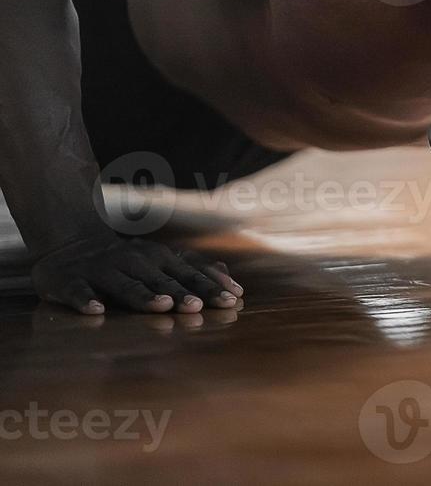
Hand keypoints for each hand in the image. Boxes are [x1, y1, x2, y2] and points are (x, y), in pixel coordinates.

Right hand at [31, 235, 243, 313]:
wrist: (72, 244)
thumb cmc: (128, 260)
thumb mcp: (161, 259)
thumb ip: (192, 268)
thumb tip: (228, 274)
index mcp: (160, 258)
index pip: (191, 272)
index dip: (211, 285)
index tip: (233, 298)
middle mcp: (136, 261)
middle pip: (163, 280)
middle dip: (182, 293)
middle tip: (198, 307)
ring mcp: (104, 270)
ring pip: (126, 285)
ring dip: (144, 296)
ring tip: (162, 306)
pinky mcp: (72, 281)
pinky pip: (80, 292)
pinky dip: (88, 300)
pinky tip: (97, 310)